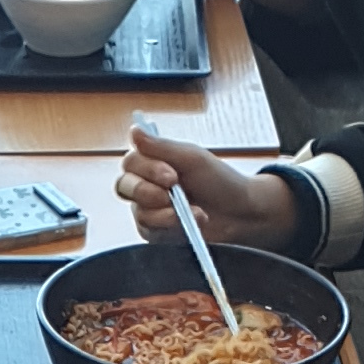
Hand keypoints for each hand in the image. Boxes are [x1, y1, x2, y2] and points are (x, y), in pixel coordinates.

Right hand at [113, 123, 303, 250]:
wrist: (239, 214)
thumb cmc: (220, 182)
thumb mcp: (192, 158)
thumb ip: (161, 146)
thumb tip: (134, 130)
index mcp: (154, 161)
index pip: (130, 162)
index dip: (147, 170)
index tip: (172, 175)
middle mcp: (147, 184)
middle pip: (124, 186)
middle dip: (149, 193)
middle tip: (173, 194)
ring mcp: (150, 210)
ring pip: (138, 212)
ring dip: (165, 213)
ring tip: (192, 212)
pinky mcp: (156, 232)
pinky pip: (149, 232)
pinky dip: (170, 228)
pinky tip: (188, 224)